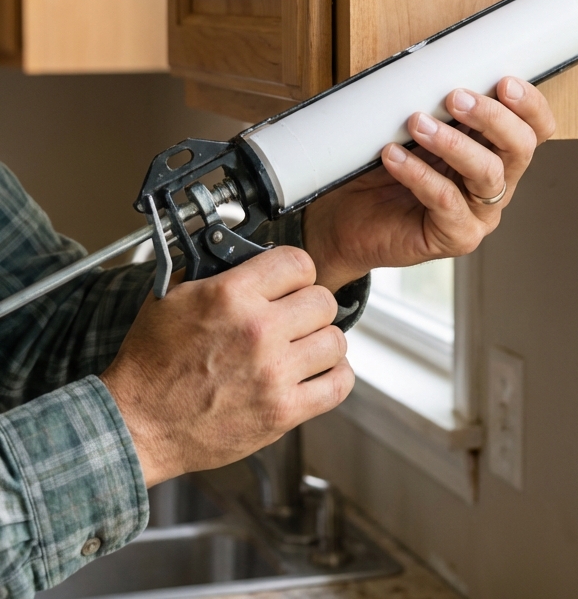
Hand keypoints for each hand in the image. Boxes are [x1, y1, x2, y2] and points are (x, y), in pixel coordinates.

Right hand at [101, 247, 352, 486]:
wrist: (136, 426)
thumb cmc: (150, 367)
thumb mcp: (172, 298)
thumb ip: (215, 271)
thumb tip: (246, 255)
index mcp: (231, 296)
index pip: (298, 262)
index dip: (296, 271)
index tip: (292, 282)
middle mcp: (258, 330)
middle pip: (323, 301)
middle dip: (310, 306)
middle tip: (297, 317)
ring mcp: (274, 372)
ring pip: (335, 340)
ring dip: (322, 341)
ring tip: (304, 346)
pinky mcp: (282, 411)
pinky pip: (337, 384)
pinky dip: (334, 376)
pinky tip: (318, 372)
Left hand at [302, 76, 555, 290]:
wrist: (348, 218)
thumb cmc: (384, 170)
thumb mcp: (415, 129)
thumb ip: (436, 104)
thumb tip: (434, 65)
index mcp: (496, 152)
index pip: (535, 128)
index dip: (529, 105)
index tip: (504, 81)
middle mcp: (496, 183)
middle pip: (520, 148)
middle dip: (492, 117)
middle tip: (455, 97)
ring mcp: (479, 213)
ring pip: (487, 174)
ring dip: (453, 143)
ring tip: (417, 123)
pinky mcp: (455, 236)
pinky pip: (446, 201)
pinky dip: (419, 174)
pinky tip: (394, 156)